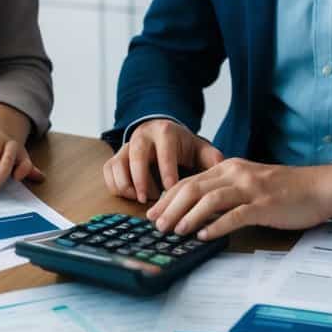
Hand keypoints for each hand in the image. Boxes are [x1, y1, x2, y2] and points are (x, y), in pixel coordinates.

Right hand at [103, 119, 223, 204]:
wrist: (162, 134)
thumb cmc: (183, 146)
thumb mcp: (199, 148)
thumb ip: (211, 157)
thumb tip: (223, 166)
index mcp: (165, 132)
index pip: (164, 149)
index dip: (166, 169)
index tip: (170, 188)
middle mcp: (142, 136)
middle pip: (136, 154)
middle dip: (140, 178)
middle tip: (148, 199)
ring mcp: (126, 146)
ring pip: (117, 163)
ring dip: (127, 184)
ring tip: (142, 199)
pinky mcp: (116, 157)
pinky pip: (108, 171)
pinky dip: (116, 186)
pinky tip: (132, 196)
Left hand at [147, 158, 331, 239]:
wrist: (318, 187)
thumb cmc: (283, 190)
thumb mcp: (248, 183)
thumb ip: (225, 191)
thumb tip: (197, 211)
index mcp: (229, 167)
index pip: (190, 180)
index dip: (169, 197)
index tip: (153, 212)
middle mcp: (236, 173)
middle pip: (194, 187)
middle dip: (171, 207)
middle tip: (157, 225)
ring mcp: (250, 188)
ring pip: (210, 198)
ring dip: (189, 215)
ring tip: (174, 231)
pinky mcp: (264, 205)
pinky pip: (235, 215)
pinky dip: (216, 225)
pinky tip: (204, 236)